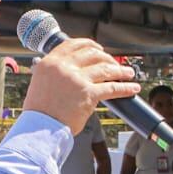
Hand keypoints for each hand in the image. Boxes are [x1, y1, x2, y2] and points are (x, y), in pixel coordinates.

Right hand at [24, 36, 139, 132]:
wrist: (40, 129)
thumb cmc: (40, 111)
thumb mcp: (40, 82)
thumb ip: (53, 73)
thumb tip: (67, 70)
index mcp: (50, 62)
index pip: (73, 44)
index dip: (90, 44)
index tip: (98, 48)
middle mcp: (64, 67)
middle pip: (93, 54)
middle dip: (107, 58)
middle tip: (113, 64)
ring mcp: (77, 79)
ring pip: (105, 69)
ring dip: (120, 70)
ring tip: (129, 73)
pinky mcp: (89, 94)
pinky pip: (113, 88)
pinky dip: (126, 87)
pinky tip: (133, 88)